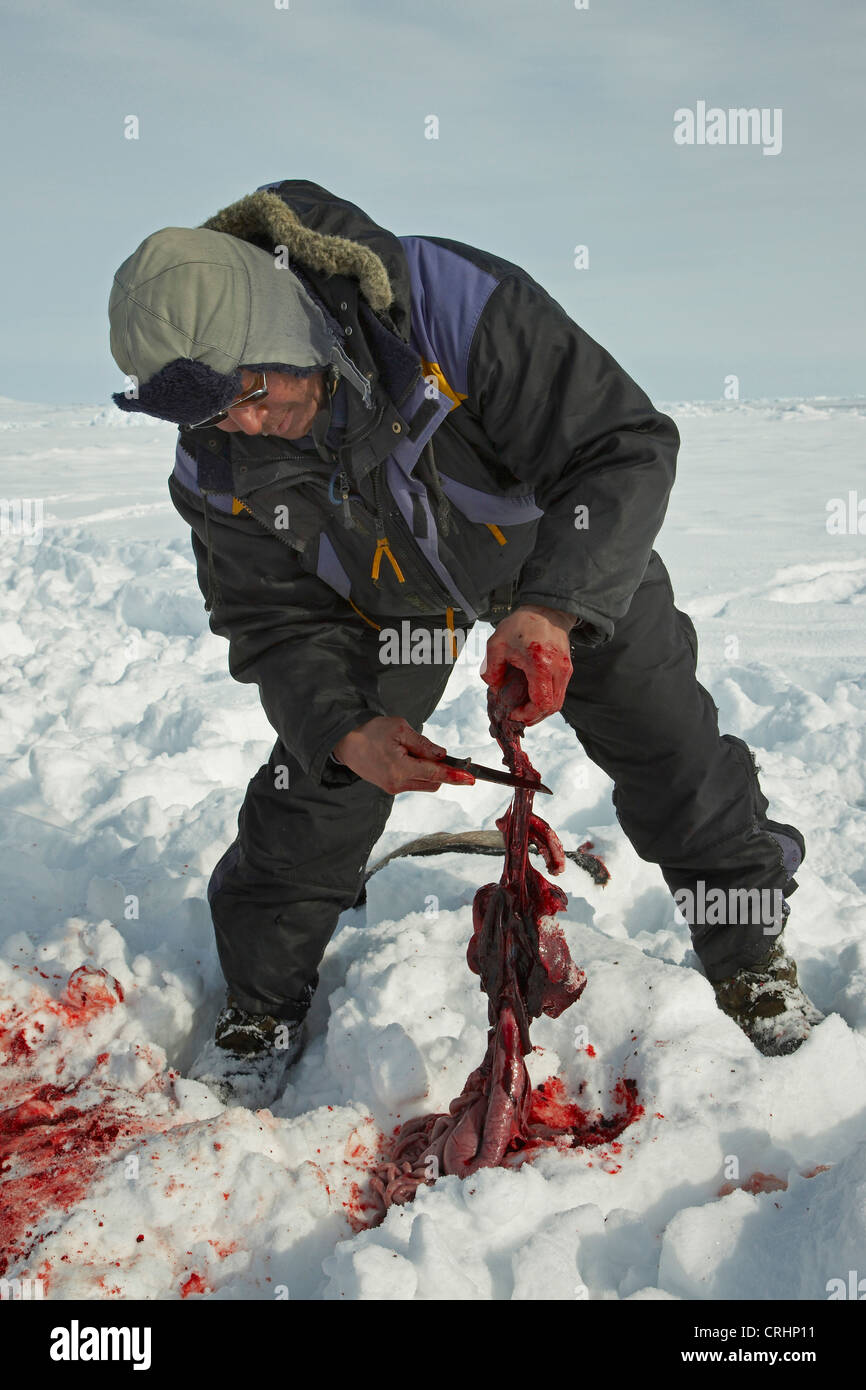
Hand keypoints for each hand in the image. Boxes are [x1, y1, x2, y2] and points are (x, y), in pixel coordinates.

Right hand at [332, 716, 475, 794]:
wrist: (344, 741)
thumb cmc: (370, 731)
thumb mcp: (400, 729)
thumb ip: (424, 744)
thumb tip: (443, 755)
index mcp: (400, 769)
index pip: (436, 775)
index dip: (455, 776)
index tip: (471, 779)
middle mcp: (397, 783)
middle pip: (433, 783)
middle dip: (441, 771)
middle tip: (437, 753)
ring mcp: (392, 788)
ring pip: (423, 783)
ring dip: (428, 771)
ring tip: (411, 750)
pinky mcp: (389, 787)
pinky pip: (412, 782)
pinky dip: (417, 771)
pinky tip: (405, 756)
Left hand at [481, 604, 574, 724]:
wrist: (546, 610)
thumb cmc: (521, 625)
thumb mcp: (497, 644)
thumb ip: (491, 669)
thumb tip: (495, 689)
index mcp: (540, 664)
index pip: (541, 702)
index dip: (527, 715)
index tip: (514, 714)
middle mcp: (558, 669)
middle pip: (552, 707)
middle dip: (534, 717)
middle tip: (518, 716)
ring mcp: (566, 670)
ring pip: (558, 702)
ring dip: (541, 710)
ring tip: (524, 709)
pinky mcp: (568, 669)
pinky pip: (559, 692)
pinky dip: (546, 700)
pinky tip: (532, 697)